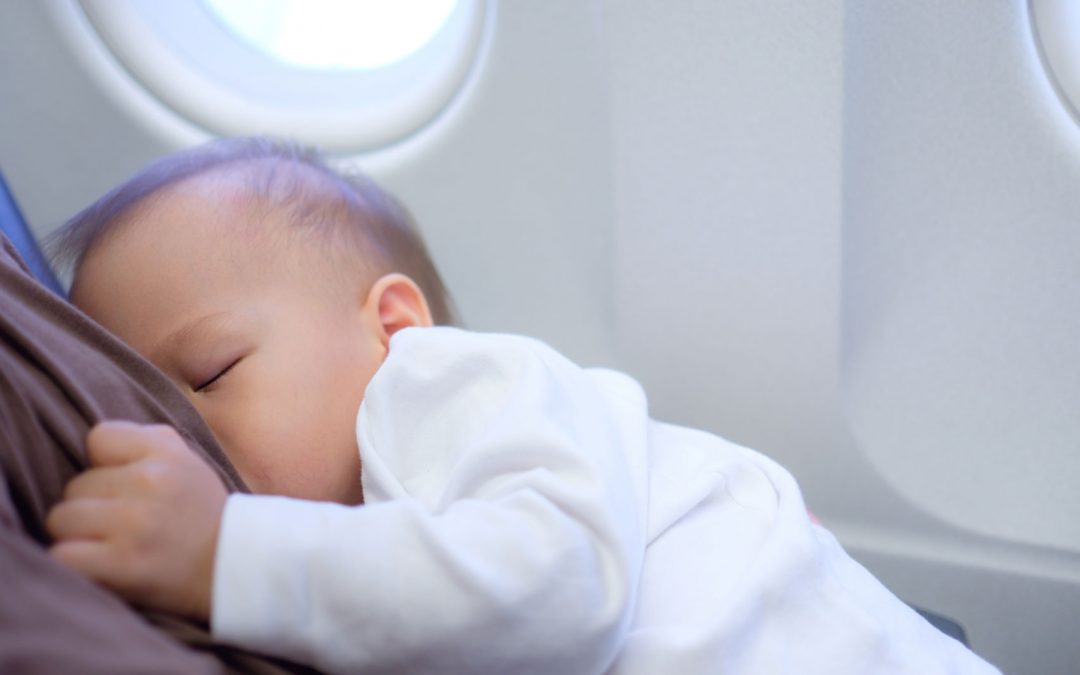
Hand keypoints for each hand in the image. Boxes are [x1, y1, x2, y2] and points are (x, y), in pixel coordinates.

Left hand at [46, 421, 226, 620]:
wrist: (234, 569)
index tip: (125, 486)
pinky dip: (73, 565)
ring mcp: (135, 524)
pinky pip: (62, 555)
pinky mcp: (123, 564)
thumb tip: (93, 444)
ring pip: (60, 519)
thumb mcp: (187, 462)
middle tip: (122, 525)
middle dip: (90, 507)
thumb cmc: (200, 516)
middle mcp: (150, 482)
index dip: (105, 464)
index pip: (98, 437)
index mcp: (166, 453)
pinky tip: (99, 567)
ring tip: (109, 546)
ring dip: (77, 537)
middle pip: (74, 486)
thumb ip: (144, 441)